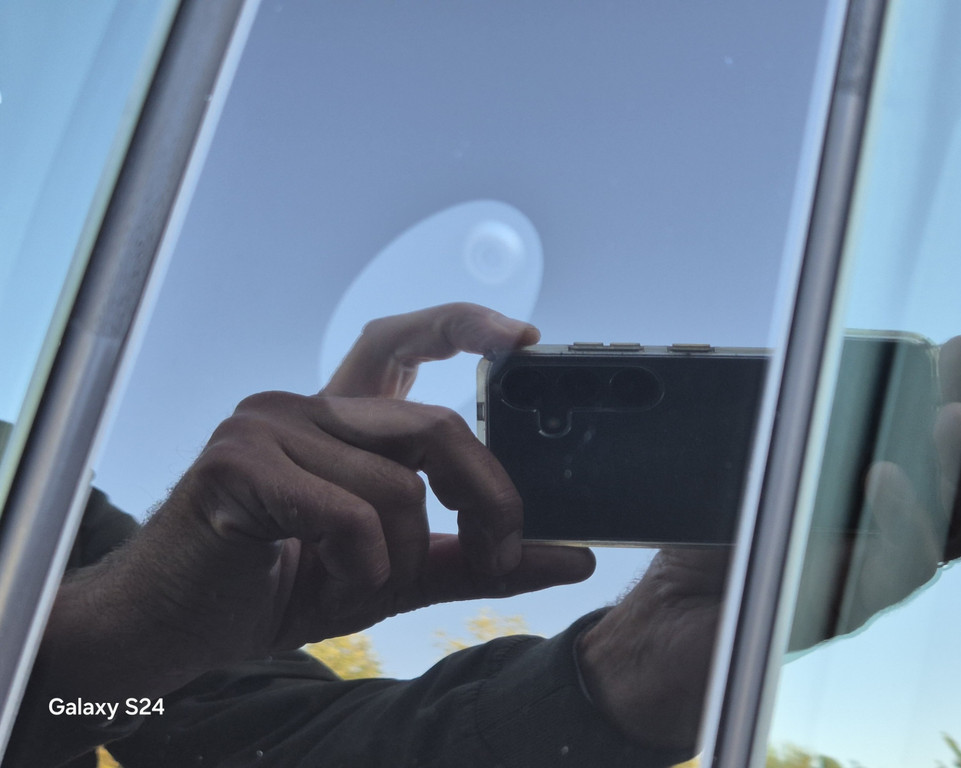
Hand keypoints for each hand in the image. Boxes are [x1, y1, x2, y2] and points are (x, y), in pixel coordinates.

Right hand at [53, 303, 594, 694]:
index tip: (524, 339)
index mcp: (339, 421)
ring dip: (400, 558)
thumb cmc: (283, 589)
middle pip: (436, 423)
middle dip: (486, 496)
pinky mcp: (238, 462)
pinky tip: (325, 585)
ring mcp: (267, 425)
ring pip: (399, 483)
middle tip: (501, 551)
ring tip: (360, 586)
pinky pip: (350, 513)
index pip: (402, 340)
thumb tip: (574, 555)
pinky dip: (361, 567)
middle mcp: (304, 406)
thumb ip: (476, 558)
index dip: (463, 325)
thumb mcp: (396, 571)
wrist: (173, 630)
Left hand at [578, 335, 960, 751]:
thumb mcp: (742, 465)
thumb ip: (782, 423)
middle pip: (960, 489)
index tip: (960, 349)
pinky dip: (900, 519)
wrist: (666, 617)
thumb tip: (807, 359)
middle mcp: (881, 537)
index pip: (930, 447)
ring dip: (959, 471)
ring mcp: (870, 575)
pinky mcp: (846, 607)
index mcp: (864, 497)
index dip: (958, 400)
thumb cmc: (706, 538)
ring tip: (953, 420)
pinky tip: (885, 475)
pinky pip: (893, 567)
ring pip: (949, 530)